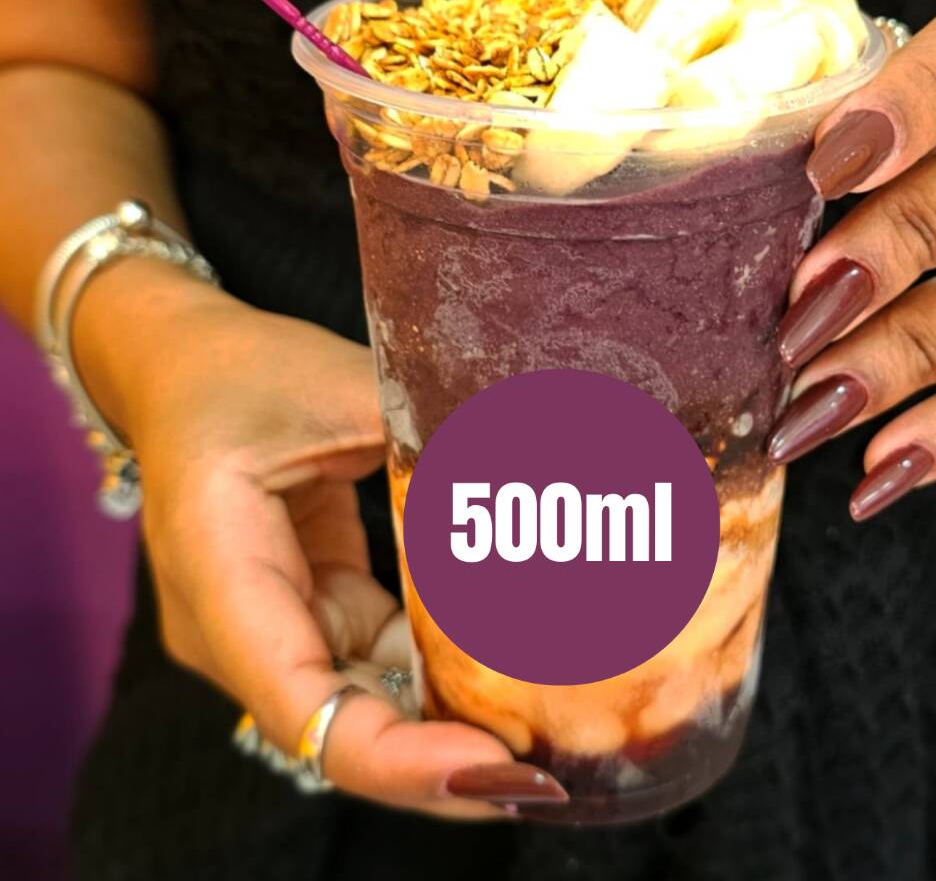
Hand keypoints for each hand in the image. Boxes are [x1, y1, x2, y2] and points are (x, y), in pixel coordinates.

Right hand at [123, 286, 565, 814]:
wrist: (181, 369)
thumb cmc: (243, 373)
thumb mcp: (338, 388)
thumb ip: (431, 435)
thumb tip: (550, 469)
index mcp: (218, 568)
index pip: (300, 703)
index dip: (396, 755)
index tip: (490, 765)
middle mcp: (231, 627)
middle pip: (336, 726)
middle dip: (438, 761)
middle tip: (545, 772)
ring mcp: (267, 627)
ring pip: (362, 703)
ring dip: (446, 722)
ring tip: (544, 732)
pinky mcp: (304, 611)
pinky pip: (374, 661)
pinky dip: (437, 670)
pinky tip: (507, 672)